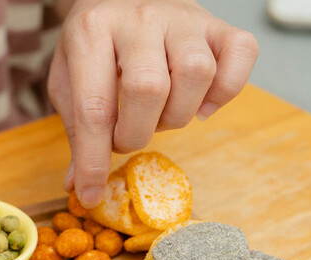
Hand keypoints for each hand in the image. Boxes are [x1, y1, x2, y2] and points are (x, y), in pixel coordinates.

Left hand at [48, 0, 258, 206]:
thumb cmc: (94, 45)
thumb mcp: (70, 81)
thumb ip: (77, 130)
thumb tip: (81, 185)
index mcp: (91, 32)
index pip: (94, 107)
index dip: (94, 159)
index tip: (92, 192)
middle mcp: (139, 17)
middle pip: (148, 89)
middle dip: (136, 133)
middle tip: (127, 136)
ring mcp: (183, 16)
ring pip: (197, 73)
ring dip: (178, 114)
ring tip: (160, 114)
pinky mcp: (217, 22)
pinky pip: (240, 55)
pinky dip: (225, 91)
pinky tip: (200, 102)